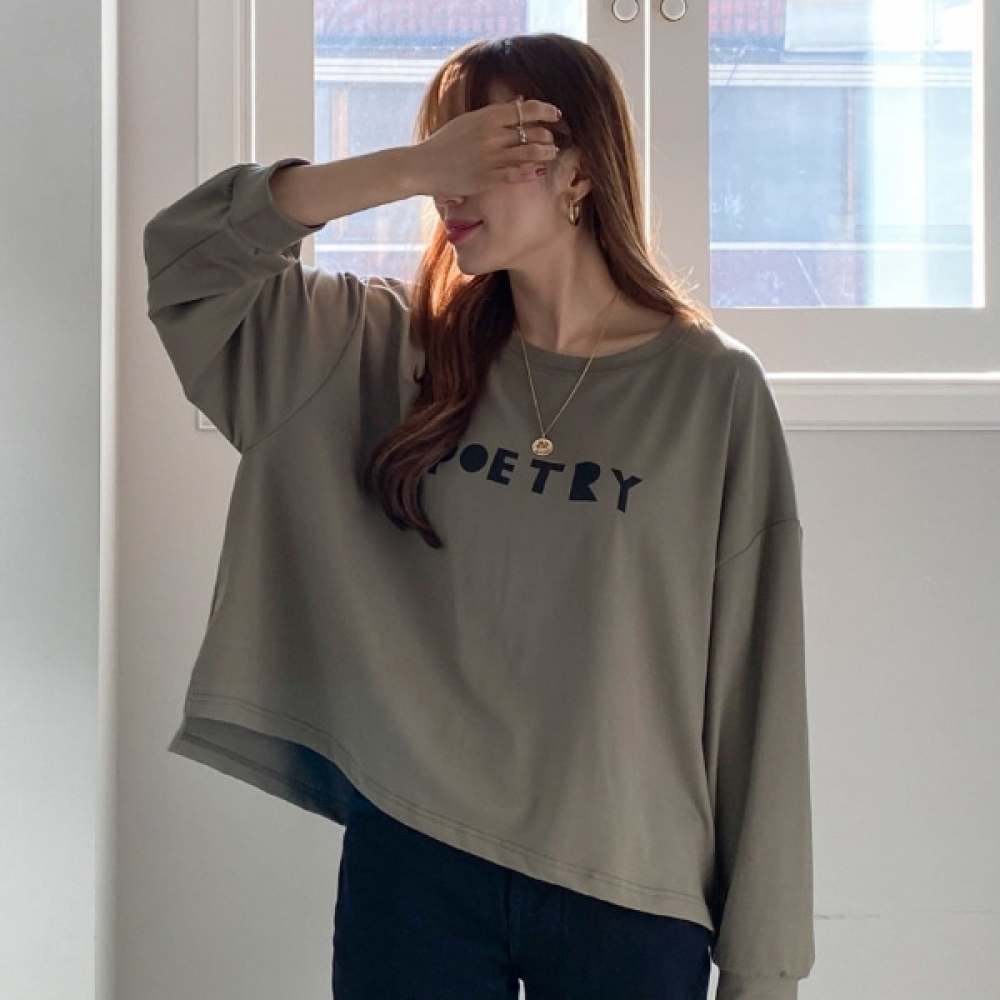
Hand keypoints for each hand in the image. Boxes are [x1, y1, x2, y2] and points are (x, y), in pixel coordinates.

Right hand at [410, 97, 561, 197]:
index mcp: (486, 116)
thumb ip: (494, 114)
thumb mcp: (468, 121)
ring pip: (530, 152)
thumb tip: (517, 104)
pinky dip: (531, 171)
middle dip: (548, 135)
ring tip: (551, 153)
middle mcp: (491, 135)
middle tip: (552, 140)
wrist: (424, 166)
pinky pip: (517, 174)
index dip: (546, 110)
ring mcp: (490, 157)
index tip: (555, 115)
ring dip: (545, 153)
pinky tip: (538, 170)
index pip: (525, 109)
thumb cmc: (445, 143)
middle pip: (532, 131)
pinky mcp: (487, 178)